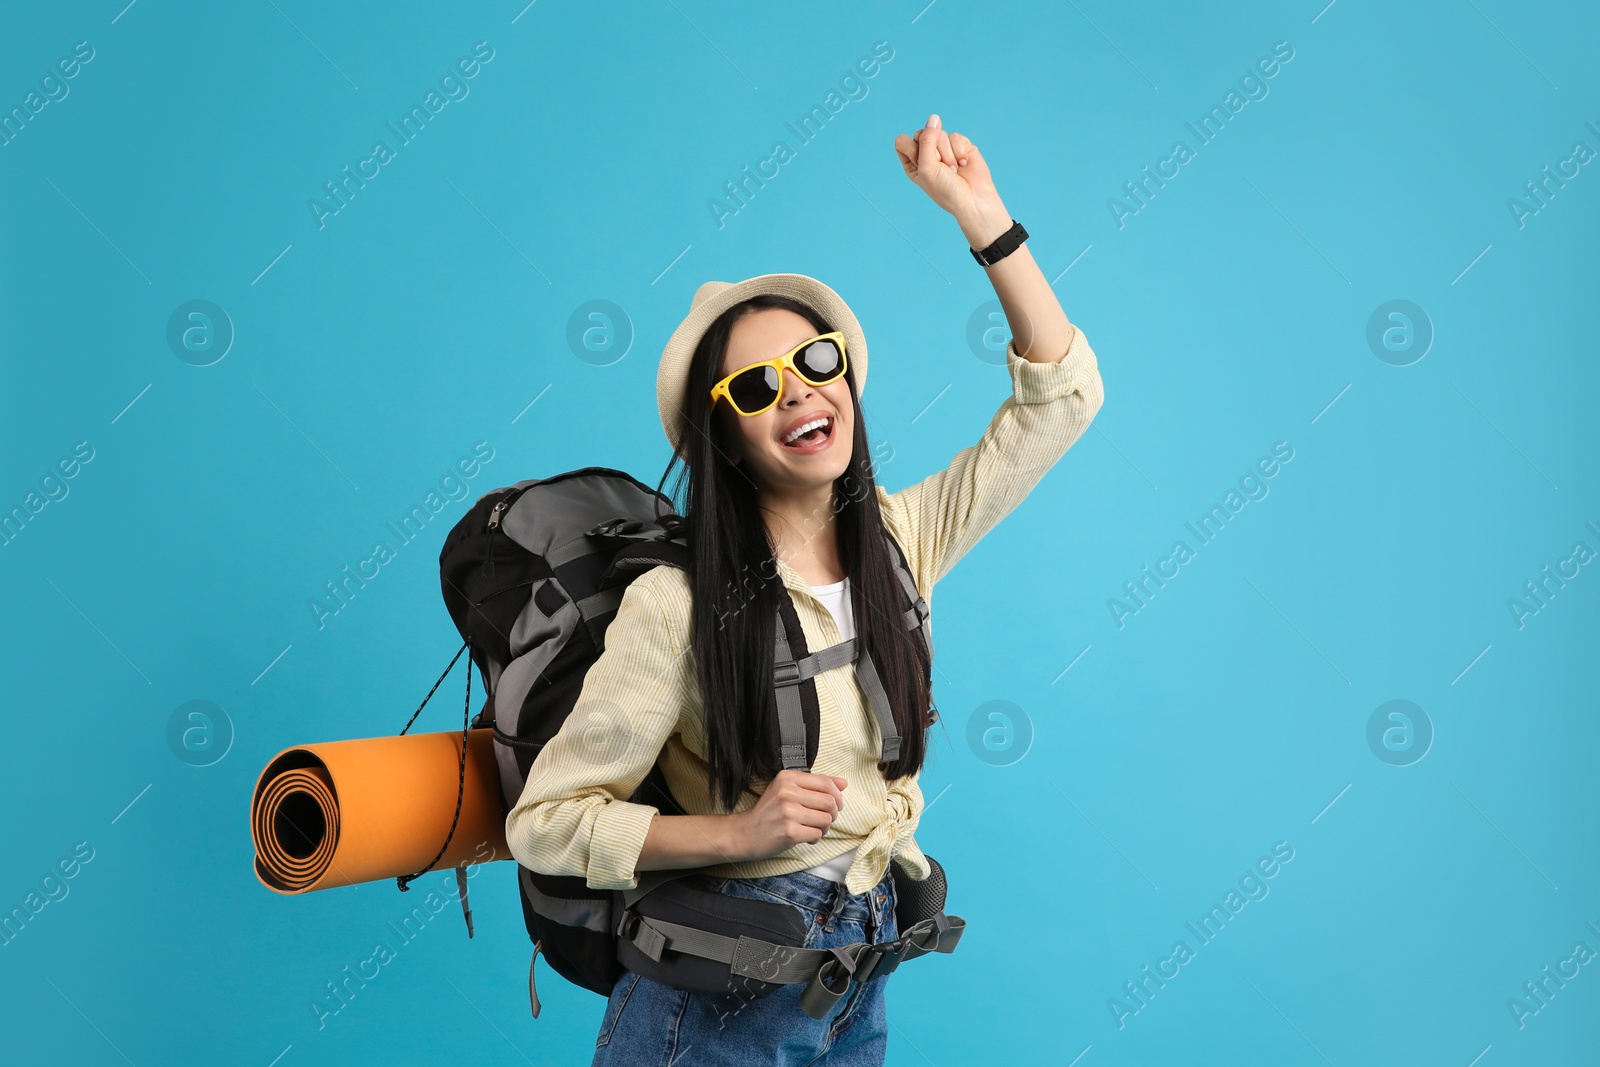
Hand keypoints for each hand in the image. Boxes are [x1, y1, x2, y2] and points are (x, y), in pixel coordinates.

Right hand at [732, 770, 847, 860]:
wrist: (745, 833)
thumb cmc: (768, 812)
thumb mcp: (787, 790)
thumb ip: (815, 784)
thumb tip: (844, 783)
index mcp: (788, 778)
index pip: (826, 783)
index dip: (837, 795)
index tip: (836, 804)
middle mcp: (787, 792)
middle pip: (830, 802)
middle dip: (833, 814)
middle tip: (825, 819)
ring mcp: (788, 812)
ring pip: (826, 819)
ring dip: (824, 827)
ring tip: (813, 828)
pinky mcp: (790, 832)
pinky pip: (817, 834)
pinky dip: (815, 838)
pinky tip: (805, 836)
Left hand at [894, 113, 1010, 245]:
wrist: (973, 198)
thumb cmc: (946, 190)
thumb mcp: (927, 167)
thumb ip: (926, 140)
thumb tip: (934, 117)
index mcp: (912, 162)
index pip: (902, 141)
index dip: (912, 148)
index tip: (921, 164)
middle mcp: (926, 154)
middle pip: (921, 134)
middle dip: (933, 151)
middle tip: (941, 168)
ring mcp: (943, 148)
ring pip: (939, 134)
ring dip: (948, 155)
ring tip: (953, 170)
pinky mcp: (960, 145)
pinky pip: (955, 136)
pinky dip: (959, 151)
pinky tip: (963, 164)